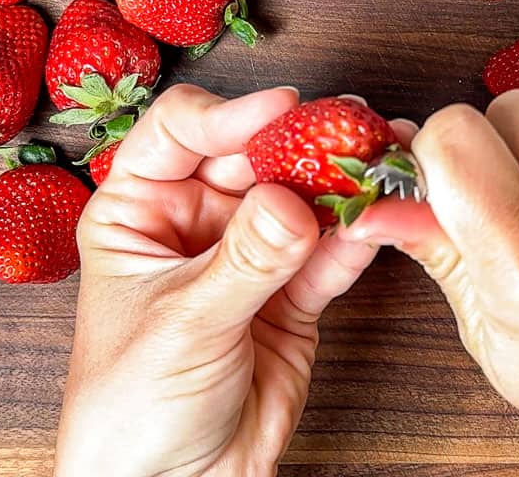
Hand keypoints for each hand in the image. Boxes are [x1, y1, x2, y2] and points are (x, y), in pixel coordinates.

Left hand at [55, 85, 393, 476]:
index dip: (231, 115)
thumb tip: (292, 202)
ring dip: (344, 182)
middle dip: (305, 144)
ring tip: (386, 159)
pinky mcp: (293, 296)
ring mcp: (248, 256)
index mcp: (139, 211)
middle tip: (354, 130)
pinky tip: (385, 218)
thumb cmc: (132, 408)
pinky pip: (330, 255)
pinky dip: (359, 238)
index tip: (281, 111)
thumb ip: (243, 262)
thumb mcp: (182, 325)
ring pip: (302, 200)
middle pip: (256, 157)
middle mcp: (195, 222)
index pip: (181, 134)